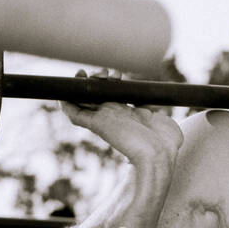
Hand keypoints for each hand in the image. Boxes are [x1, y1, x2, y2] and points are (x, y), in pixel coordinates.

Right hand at [61, 69, 182, 164]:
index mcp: (126, 114)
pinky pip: (75, 116)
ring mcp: (104, 121)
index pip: (109, 97)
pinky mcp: (97, 126)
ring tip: (85, 74)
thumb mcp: (164, 123)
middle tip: (107, 73)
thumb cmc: (165, 143)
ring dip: (80, 86)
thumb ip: (159, 115)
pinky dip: (66, 105)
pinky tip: (62, 94)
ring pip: (82, 102)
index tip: (117, 74)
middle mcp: (113, 116)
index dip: (109, 83)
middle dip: (96, 79)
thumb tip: (161, 112)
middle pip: (94, 95)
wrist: (160, 154)